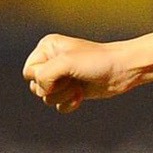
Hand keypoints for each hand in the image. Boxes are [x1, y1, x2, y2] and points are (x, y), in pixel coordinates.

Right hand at [22, 34, 136, 112]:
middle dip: (55, 87)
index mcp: (47, 48)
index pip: (29, 72)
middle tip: (74, 78)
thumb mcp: (66, 62)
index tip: (64, 70)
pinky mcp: (71, 89)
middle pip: (35, 86)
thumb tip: (43, 91)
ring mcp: (62, 76)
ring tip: (79, 86)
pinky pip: (57, 105)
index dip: (44, 77)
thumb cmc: (97, 62)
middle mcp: (51, 61)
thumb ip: (44, 74)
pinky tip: (81, 96)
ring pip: (46, 97)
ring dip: (63, 95)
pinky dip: (68, 103)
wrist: (123, 70)